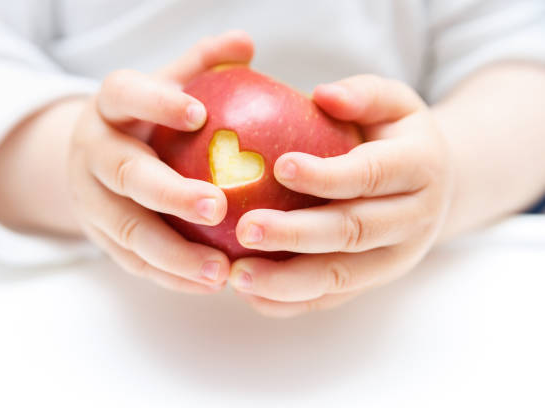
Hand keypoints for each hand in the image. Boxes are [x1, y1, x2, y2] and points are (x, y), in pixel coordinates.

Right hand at [68, 31, 253, 293]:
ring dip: (173, 254)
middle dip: (169, 193)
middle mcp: (92, 152)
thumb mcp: (167, 85)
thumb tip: (245, 44)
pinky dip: (170, 276)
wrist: (94, 158)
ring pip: (127, 230)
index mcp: (110, 107)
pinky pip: (133, 263)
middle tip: (217, 206)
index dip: (156, 103)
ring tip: (221, 271)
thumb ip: (203, 66)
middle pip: (125, 174)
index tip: (199, 113)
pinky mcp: (99, 238)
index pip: (125, 95)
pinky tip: (210, 284)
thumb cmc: (147, 120)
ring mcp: (90, 200)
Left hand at [228, 75, 453, 316]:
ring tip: (237, 276)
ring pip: (341, 277)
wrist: (435, 189)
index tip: (280, 166)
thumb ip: (365, 94)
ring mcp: (394, 258)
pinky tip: (251, 293)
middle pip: (353, 232)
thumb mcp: (395, 103)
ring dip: (287, 281)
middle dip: (297, 234)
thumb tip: (323, 94)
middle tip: (246, 228)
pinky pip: (331, 298)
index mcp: (419, 168)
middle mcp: (413, 219)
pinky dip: (290, 301)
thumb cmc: (399, 138)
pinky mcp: (372, 281)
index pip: (372, 174)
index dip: (328, 175)